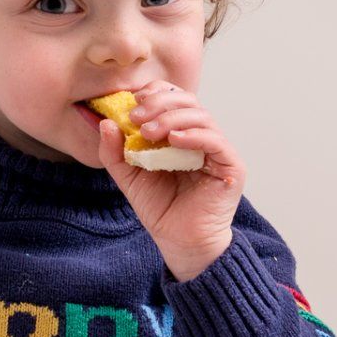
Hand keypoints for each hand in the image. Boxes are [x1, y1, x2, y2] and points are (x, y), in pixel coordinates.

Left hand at [95, 81, 243, 282]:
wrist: (180, 242)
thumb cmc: (161, 209)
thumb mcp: (129, 176)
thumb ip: (115, 151)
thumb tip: (105, 122)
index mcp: (180, 133)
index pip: (173, 99)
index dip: (154, 94)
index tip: (131, 103)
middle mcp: (201, 137)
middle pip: (187, 101)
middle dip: (159, 104)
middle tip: (136, 117)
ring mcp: (218, 150)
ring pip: (201, 116)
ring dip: (171, 118)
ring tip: (148, 132)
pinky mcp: (231, 166)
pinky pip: (214, 140)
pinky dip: (193, 135)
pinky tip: (172, 140)